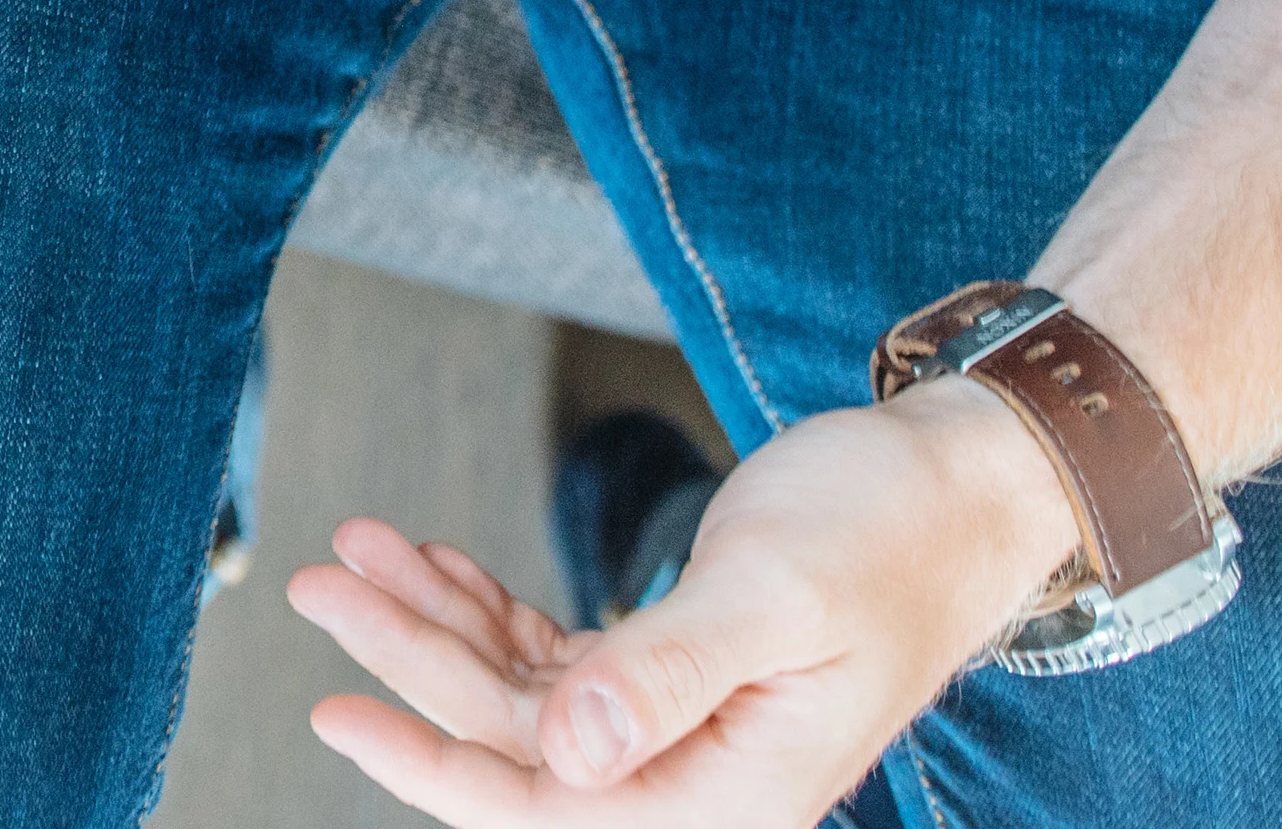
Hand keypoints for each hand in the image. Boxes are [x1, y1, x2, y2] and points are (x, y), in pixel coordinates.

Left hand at [285, 383, 1077, 825]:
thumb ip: (665, 676)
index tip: (334, 706)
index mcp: (733, 794)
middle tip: (320, 576)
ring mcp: (680, 729)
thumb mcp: (772, 595)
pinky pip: (551, 660)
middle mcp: (700, 780)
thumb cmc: (888, 529)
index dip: (430, 762)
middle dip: (409, 658)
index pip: (546, 807)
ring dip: (436, 619)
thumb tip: (567, 753)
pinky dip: (486, 606)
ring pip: (520, 694)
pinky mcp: (669, 676)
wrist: (961, 484)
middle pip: (513, 740)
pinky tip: (432, 558)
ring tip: (361, 545)